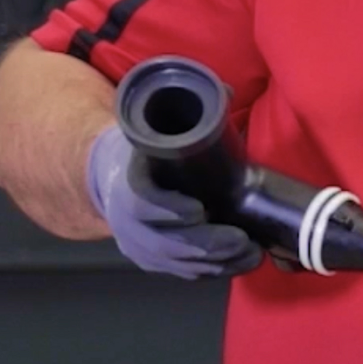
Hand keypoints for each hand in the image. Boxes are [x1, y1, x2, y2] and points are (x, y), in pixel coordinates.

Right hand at [86, 125, 262, 278]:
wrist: (111, 176)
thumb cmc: (144, 151)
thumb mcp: (155, 127)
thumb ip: (189, 111)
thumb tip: (225, 91)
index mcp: (127, 182)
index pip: (142, 201)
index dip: (168, 209)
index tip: (198, 210)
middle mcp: (126, 220)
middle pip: (165, 242)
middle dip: (207, 244)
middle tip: (243, 239)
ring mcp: (137, 244)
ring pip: (176, 263)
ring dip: (216, 263)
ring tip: (251, 253)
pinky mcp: (150, 260)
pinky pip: (180, 272)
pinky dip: (211, 271)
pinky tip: (238, 263)